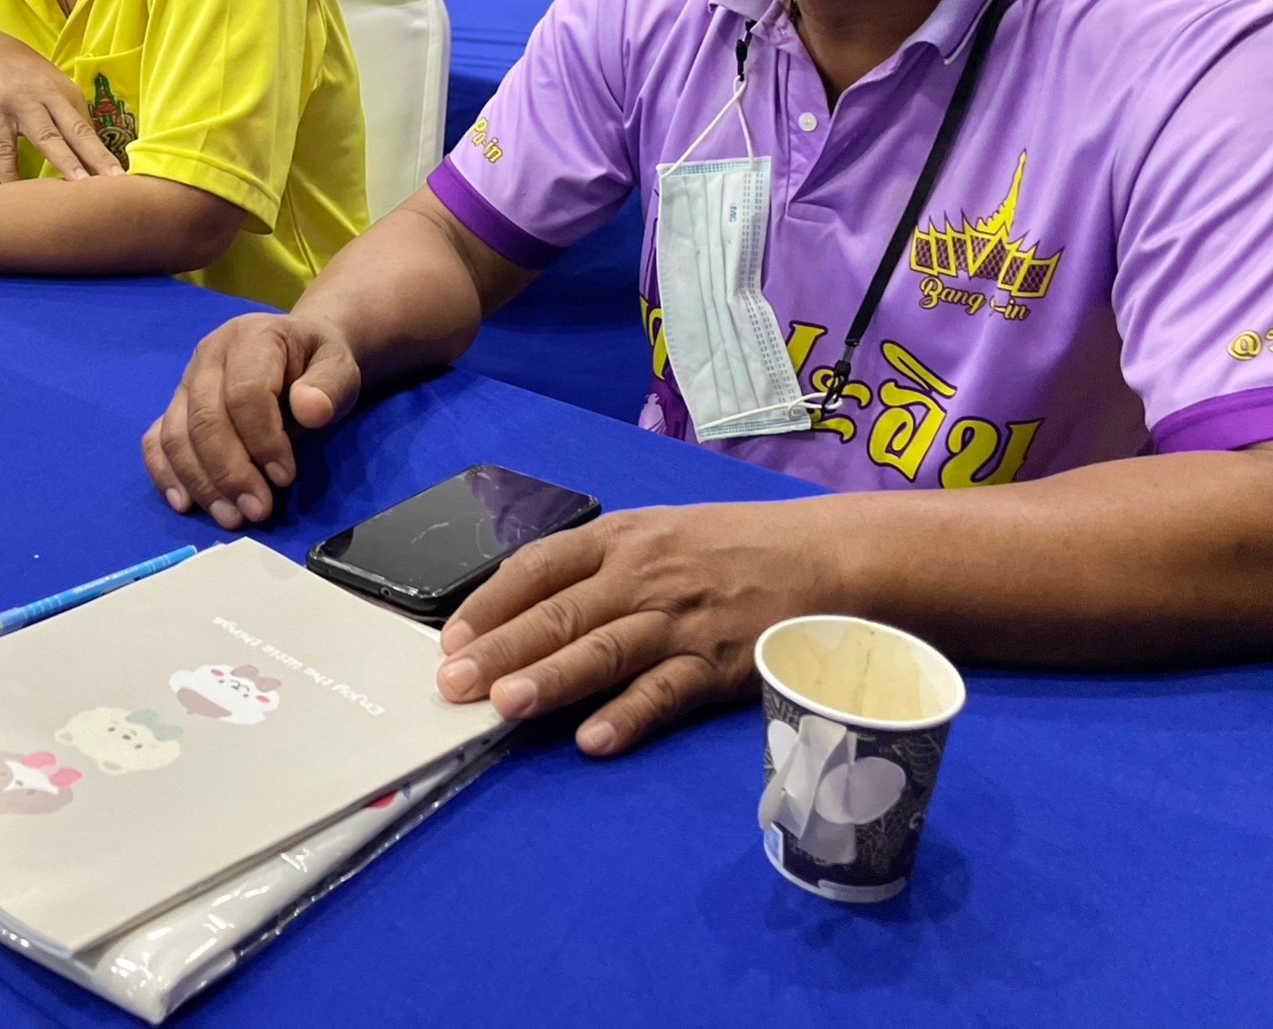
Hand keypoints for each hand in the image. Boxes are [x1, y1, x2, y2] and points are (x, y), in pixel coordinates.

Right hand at [0, 25, 122, 183]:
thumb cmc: (21, 72)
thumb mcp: (50, 85)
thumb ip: (68, 115)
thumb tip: (89, 152)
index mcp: (66, 92)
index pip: (90, 129)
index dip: (106, 154)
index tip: (122, 179)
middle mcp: (48, 98)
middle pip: (77, 131)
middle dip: (98, 156)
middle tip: (117, 181)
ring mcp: (21, 106)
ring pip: (47, 137)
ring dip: (66, 161)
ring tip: (81, 184)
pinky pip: (5, 149)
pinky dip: (10, 172)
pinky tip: (17, 192)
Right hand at [141, 313, 361, 528]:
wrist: (299, 353)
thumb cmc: (317, 364)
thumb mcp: (339, 367)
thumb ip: (329, 386)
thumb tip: (310, 410)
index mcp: (250, 337)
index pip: (245, 393)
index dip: (263, 440)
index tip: (285, 478)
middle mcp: (208, 355)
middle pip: (205, 419)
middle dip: (229, 472)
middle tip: (257, 510)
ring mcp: (185, 382)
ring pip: (176, 435)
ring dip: (201, 482)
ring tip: (231, 516)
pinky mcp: (174, 407)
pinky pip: (156, 441)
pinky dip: (165, 474)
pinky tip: (185, 503)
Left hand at [435, 504, 834, 756]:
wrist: (822, 557)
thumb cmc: (728, 547)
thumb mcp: (656, 533)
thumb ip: (596, 567)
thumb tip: (522, 610)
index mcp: (620, 537)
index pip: (539, 565)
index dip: (492, 602)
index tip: (450, 638)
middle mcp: (641, 576)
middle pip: (561, 613)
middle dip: (501, 649)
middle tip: (452, 685)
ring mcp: (678, 621)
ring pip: (604, 651)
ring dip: (551, 679)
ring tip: (504, 706)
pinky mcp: (717, 664)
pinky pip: (666, 692)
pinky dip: (630, 715)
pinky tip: (594, 739)